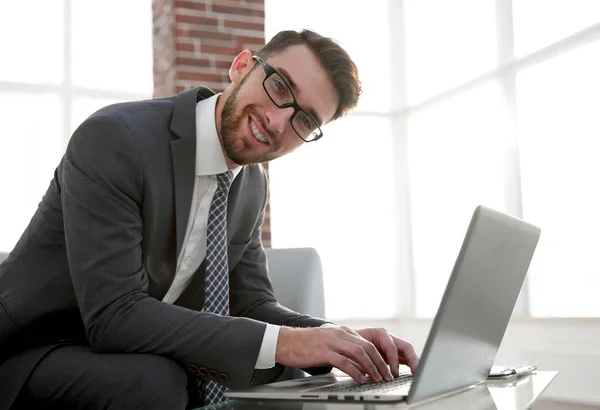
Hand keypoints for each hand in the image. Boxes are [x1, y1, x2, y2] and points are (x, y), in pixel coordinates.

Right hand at [275, 326, 418, 383]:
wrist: (285, 341)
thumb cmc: (305, 345)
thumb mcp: (328, 343)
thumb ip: (343, 349)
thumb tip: (358, 364)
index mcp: (343, 332)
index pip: (368, 343)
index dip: (380, 357)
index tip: (386, 369)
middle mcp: (340, 334)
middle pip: (367, 347)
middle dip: (380, 363)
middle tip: (386, 376)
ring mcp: (332, 341)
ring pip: (359, 353)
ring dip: (371, 367)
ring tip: (377, 379)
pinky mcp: (323, 351)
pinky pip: (344, 361)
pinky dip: (355, 370)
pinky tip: (361, 378)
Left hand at [354, 328, 418, 375]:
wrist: (347, 341)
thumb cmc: (350, 345)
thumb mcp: (353, 350)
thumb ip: (360, 359)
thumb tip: (365, 373)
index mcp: (379, 334)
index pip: (391, 346)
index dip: (394, 360)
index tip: (394, 373)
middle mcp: (388, 339)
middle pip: (406, 347)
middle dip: (412, 359)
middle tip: (415, 373)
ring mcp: (392, 346)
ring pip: (408, 353)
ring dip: (414, 363)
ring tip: (416, 375)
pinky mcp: (394, 354)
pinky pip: (406, 359)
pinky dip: (410, 365)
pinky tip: (412, 374)